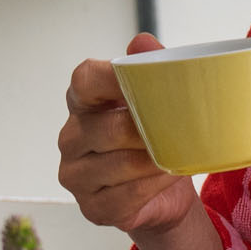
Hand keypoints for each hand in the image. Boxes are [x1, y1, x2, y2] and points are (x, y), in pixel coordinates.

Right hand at [59, 33, 223, 249]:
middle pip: (106, 129)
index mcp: (82, 103)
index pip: (84, 81)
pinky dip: (153, 187)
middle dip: (145, 130)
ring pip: (117, 165)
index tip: (143, 81)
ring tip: (179, 155)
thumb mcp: (159, 101)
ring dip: (154, 161)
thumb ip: (151, 68)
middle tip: (178, 128)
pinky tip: (169, 178)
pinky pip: (125, 196)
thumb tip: (142, 41)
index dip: (111, 78)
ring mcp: (76, 176)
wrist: (167, 191)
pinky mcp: (92, 208)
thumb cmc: (157, 138)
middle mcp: (71, 138)